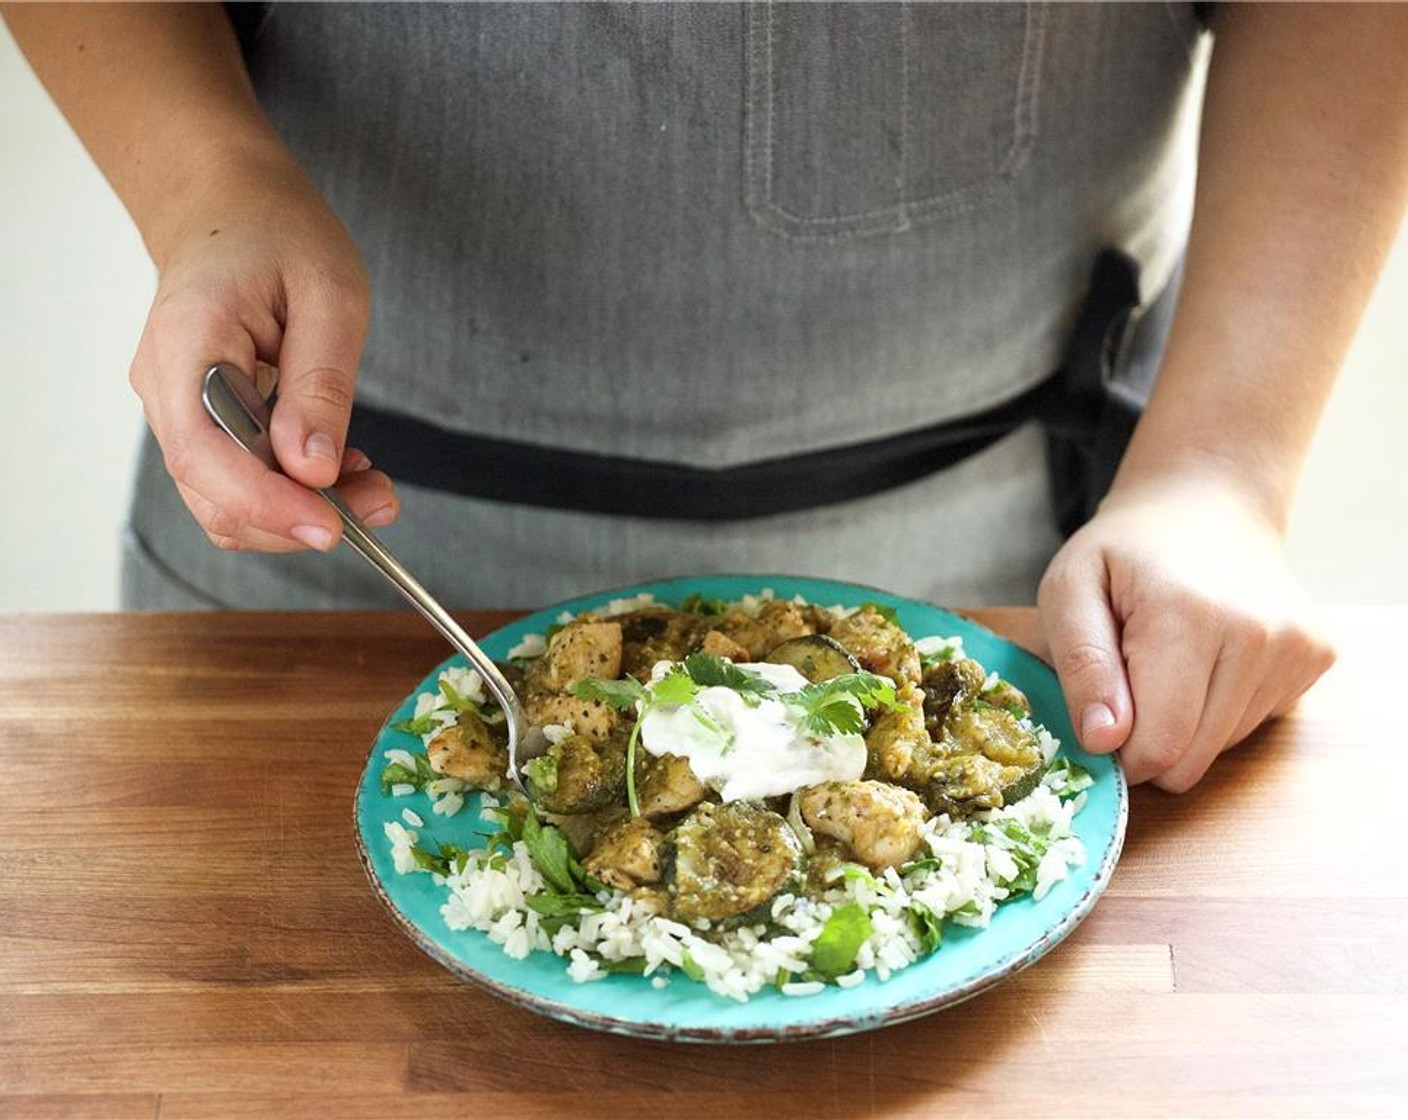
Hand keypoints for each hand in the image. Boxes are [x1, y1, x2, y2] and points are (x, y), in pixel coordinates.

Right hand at [128, 154, 397, 551]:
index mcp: (188, 341)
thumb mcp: (330, 294)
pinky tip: (340, 468)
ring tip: (370, 485)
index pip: (205, 455)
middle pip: (214, 494)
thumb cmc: (279, 234)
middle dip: (297, 517)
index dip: (267, 504)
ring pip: (225, 499)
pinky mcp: (199, 422)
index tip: (333, 525)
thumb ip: (321, 385)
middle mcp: (165, 386)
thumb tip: (313, 470)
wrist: (231, 207)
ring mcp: (175, 409)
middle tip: (381, 501)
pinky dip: (290, 491)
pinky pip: (237, 478)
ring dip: (299, 511)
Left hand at [1036, 474, 1335, 791]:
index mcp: (1187, 618)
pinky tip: (1207, 656)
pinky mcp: (1318, 656)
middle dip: (1148, 743)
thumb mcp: (1069, 590)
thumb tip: (1102, 739)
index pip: (1158, 746)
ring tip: (1167, 660)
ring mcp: (1298, 647)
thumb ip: (1080, 664)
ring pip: (1221, 748)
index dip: (1117, 753)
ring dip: (1184, 723)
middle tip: (1127, 686)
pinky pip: (1253, 724)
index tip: (1098, 721)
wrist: (1203, 504)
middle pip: (1192, 760)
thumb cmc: (1124, 552)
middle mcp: (1258, 635)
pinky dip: (1219, 708)